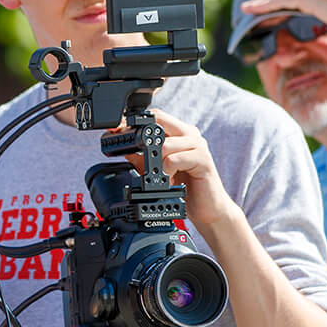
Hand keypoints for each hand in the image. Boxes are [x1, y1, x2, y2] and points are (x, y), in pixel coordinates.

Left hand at [107, 109, 237, 228]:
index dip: (135, 122)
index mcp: (180, 133)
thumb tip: (124, 148)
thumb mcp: (158, 171)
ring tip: (161, 177)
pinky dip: (166, 172)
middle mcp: (190, 134)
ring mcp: (198, 145)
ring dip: (156, 163)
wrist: (207, 210)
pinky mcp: (203, 159)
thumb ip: (143, 158)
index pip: (156, 116)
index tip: (118, 131)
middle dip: (143, 139)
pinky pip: (174, 159)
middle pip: (160, 121)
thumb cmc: (185, 188)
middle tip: (136, 156)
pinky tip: (170, 182)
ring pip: (164, 143)